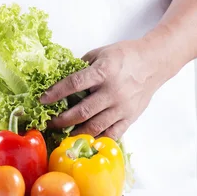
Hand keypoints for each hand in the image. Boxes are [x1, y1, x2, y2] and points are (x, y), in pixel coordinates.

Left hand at [40, 40, 166, 139]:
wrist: (154, 62)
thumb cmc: (126, 56)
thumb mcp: (100, 53)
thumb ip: (81, 66)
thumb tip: (60, 78)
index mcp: (103, 72)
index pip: (74, 84)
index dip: (56, 93)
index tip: (43, 100)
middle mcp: (112, 92)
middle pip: (82, 111)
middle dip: (61, 120)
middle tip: (49, 123)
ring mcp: (122, 107)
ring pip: (94, 127)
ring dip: (75, 133)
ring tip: (63, 135)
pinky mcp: (129, 118)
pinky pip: (111, 134)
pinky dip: (96, 140)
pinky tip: (84, 142)